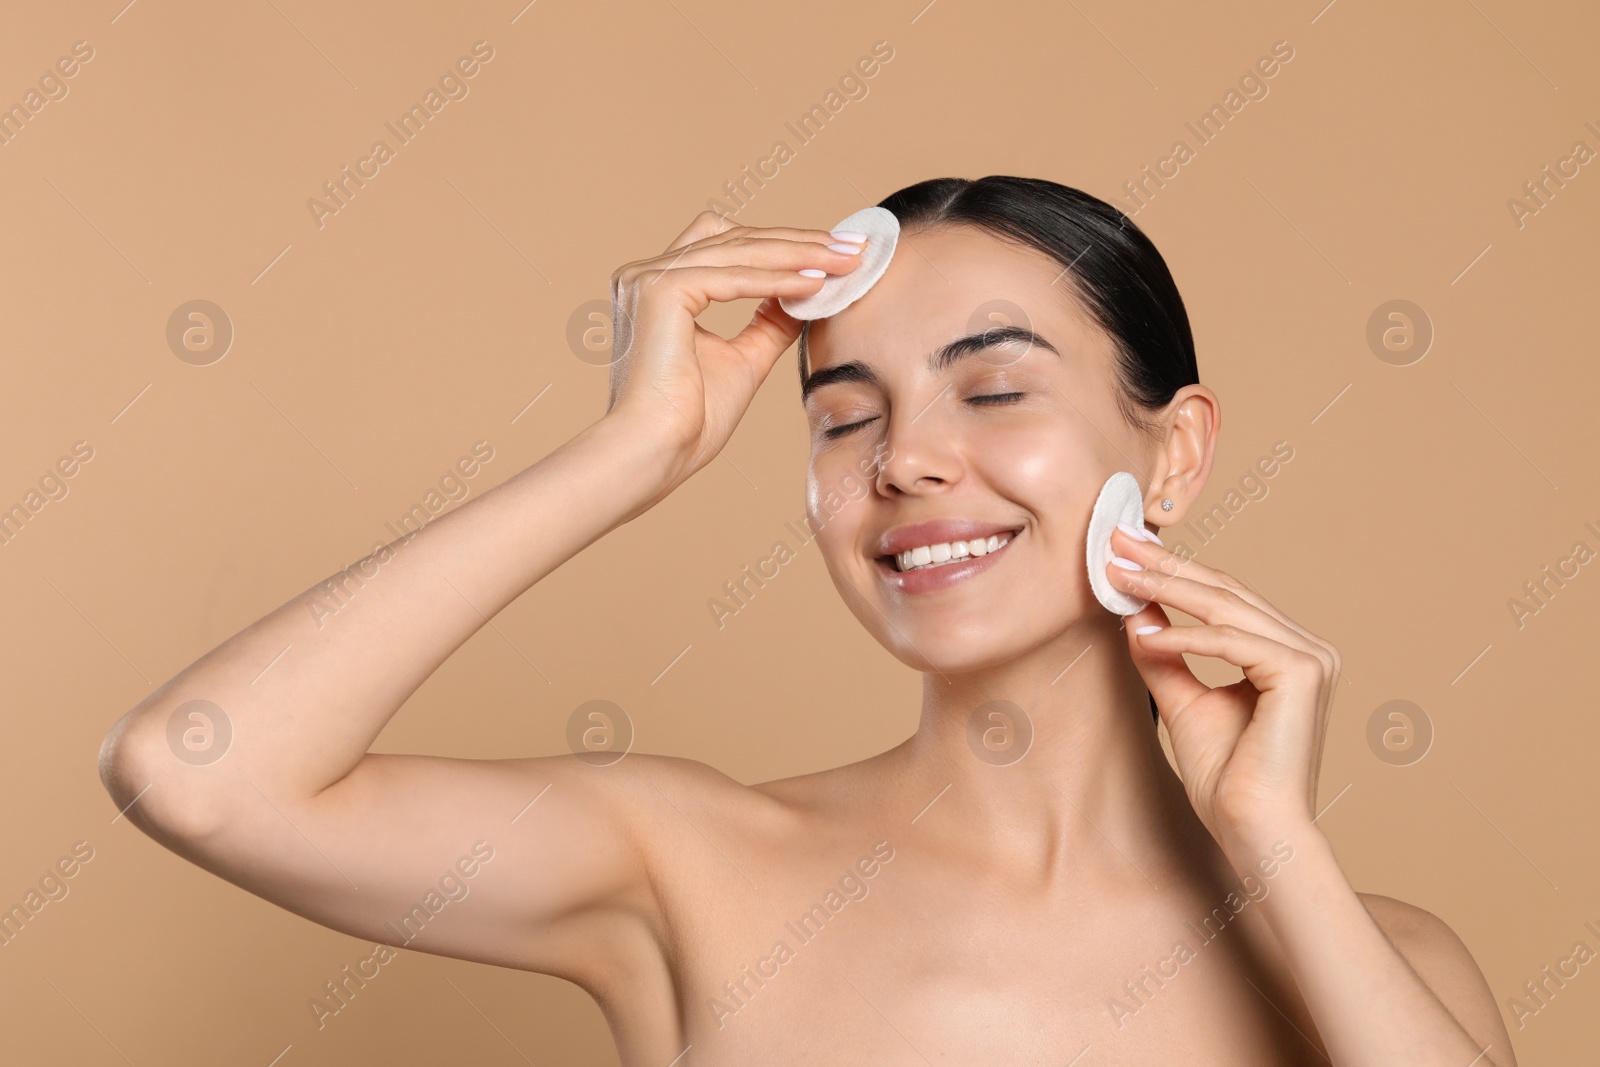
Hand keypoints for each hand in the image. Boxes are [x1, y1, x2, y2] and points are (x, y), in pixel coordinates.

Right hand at [603, 210, 864, 486]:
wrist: (653, 453)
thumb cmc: (688, 422)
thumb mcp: (744, 361)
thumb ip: (769, 323)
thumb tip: (805, 294)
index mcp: (659, 288)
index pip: (727, 246)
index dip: (782, 244)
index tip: (834, 253)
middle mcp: (647, 274)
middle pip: (737, 237)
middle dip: (800, 241)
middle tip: (852, 248)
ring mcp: (649, 278)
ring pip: (739, 249)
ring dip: (798, 254)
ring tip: (845, 262)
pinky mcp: (660, 290)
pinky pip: (733, 276)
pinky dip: (778, 280)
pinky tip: (815, 284)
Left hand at [1105, 524, 1339, 855]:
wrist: (1254, 830)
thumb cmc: (1226, 779)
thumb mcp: (1182, 701)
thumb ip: (1163, 655)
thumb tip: (1134, 612)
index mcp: (1287, 653)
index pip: (1224, 596)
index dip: (1173, 571)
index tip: (1125, 552)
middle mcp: (1308, 649)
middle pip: (1225, 590)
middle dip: (1167, 564)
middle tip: (1119, 540)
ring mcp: (1312, 658)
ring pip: (1227, 607)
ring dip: (1168, 590)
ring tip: (1120, 578)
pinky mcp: (1303, 673)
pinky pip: (1231, 642)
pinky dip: (1185, 637)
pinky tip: (1144, 635)